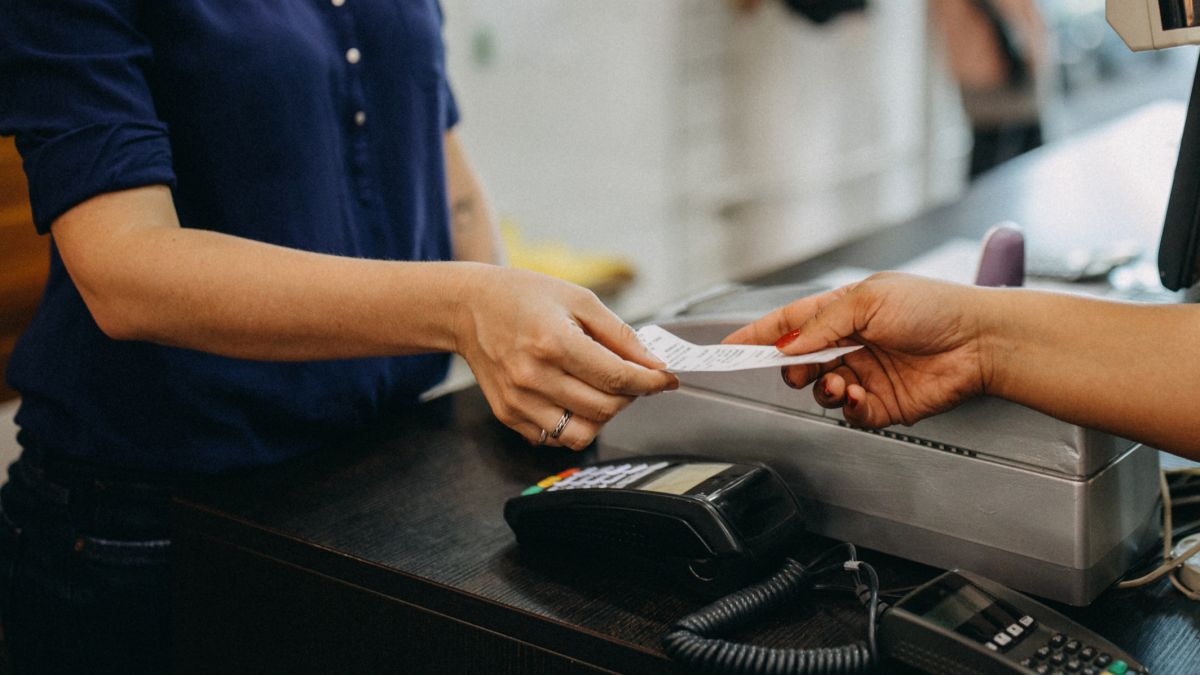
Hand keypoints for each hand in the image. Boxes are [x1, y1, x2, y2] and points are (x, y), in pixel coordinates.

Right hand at [454, 267, 677, 448]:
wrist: (469, 308)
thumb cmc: (525, 297)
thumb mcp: (579, 300)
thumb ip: (620, 335)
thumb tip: (654, 364)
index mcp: (553, 342)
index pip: (616, 377)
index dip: (650, 382)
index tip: (665, 379)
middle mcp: (533, 376)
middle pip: (604, 409)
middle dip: (629, 396)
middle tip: (630, 378)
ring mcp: (518, 400)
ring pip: (581, 434)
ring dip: (602, 416)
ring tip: (600, 390)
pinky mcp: (508, 414)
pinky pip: (554, 438)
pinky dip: (573, 423)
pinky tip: (572, 397)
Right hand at [722, 273, 991, 427]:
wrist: (979, 341)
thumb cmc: (934, 307)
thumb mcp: (869, 300)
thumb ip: (822, 325)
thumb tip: (788, 345)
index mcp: (842, 312)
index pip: (788, 324)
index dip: (757, 336)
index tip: (730, 349)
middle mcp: (850, 343)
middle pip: (798, 362)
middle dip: (792, 368)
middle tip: (800, 368)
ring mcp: (864, 374)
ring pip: (820, 390)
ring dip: (822, 387)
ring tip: (840, 380)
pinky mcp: (881, 404)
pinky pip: (849, 413)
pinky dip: (847, 407)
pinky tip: (858, 395)